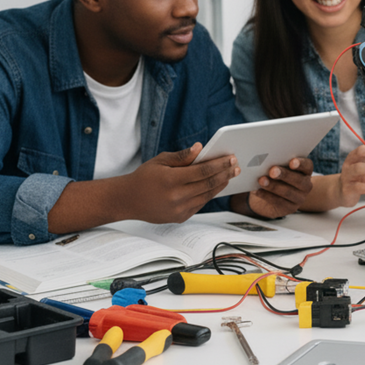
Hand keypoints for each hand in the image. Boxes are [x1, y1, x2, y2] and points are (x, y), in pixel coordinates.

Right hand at [121, 143, 239, 222]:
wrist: (128, 200)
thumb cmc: (144, 177)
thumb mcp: (160, 161)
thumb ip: (182, 156)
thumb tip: (200, 147)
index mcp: (171, 180)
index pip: (203, 171)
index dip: (219, 164)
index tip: (231, 158)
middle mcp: (176, 196)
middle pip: (208, 184)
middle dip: (225, 174)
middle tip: (236, 166)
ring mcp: (179, 209)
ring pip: (207, 195)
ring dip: (221, 185)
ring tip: (230, 175)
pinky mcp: (180, 218)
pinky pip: (200, 204)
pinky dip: (209, 194)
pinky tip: (216, 186)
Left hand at [247, 157, 315, 217]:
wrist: (275, 195)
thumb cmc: (277, 176)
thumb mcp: (280, 168)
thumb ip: (277, 164)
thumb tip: (264, 162)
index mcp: (305, 171)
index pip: (307, 166)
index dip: (301, 164)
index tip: (292, 162)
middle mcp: (306, 185)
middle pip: (298, 180)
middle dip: (285, 175)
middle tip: (272, 171)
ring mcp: (300, 198)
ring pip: (288, 192)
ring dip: (273, 186)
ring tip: (262, 180)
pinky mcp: (290, 208)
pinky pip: (278, 202)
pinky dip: (266, 195)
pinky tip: (257, 190)